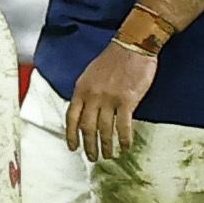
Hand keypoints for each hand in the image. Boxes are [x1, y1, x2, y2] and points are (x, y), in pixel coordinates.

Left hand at [66, 40, 157, 161]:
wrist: (132, 45)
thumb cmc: (113, 59)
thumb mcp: (90, 74)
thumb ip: (86, 93)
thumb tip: (84, 112)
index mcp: (81, 89)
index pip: (71, 117)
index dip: (71, 135)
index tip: (73, 147)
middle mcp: (92, 96)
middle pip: (87, 128)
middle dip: (89, 146)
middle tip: (92, 157)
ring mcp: (109, 99)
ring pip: (104, 130)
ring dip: (106, 146)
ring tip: (108, 155)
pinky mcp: (127, 100)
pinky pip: (123, 126)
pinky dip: (124, 139)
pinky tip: (126, 146)